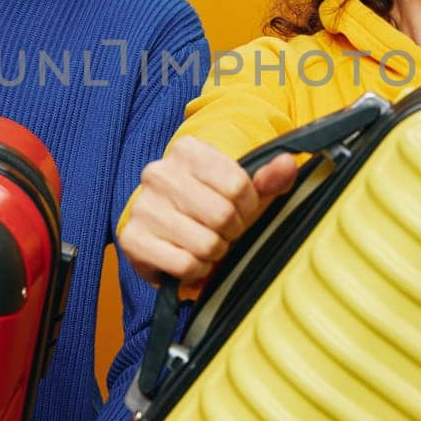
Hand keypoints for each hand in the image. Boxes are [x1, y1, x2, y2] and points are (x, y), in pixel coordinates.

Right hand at [119, 136, 298, 285]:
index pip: (238, 185)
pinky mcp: (133, 239)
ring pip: (205, 243)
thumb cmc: (208, 206)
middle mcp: (159, 173)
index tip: (241, 211)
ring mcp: (142, 206)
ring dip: (213, 252)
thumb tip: (287, 164)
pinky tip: (189, 257)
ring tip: (205, 244)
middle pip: (222, 215)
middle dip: (231, 232)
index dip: (249, 207)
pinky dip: (195, 270)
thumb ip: (268, 179)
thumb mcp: (242, 190)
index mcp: (187, 151)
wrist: (165, 230)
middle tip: (223, 232)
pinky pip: (184, 265)